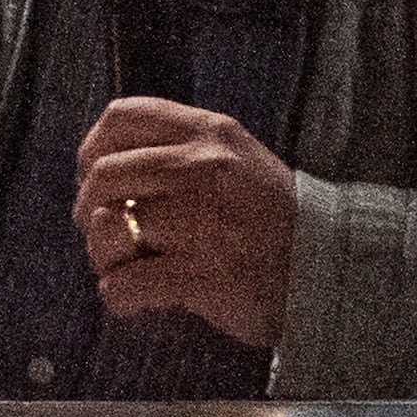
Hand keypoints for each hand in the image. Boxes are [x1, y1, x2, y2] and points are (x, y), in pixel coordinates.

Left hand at [76, 96, 293, 351]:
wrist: (327, 269)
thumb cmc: (270, 219)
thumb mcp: (234, 161)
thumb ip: (175, 154)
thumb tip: (98, 177)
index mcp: (210, 133)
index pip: (121, 117)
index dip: (91, 149)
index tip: (94, 178)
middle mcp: (204, 169)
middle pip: (104, 175)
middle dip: (88, 209)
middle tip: (107, 233)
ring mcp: (203, 222)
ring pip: (109, 230)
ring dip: (104, 257)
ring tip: (127, 267)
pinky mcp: (202, 276)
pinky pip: (124, 284)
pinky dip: (120, 296)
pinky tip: (140, 298)